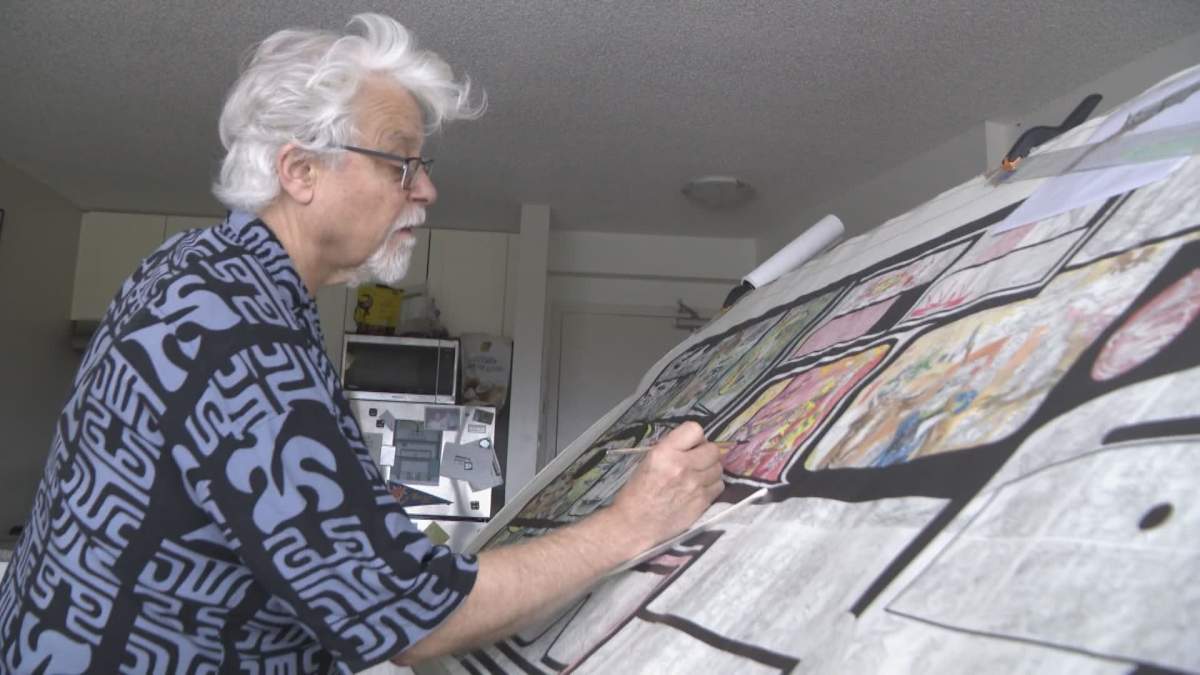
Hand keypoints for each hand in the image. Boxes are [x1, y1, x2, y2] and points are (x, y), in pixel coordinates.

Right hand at [609, 421, 723, 554]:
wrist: (634, 524)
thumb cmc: (637, 491)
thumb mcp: (648, 461)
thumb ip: (672, 449)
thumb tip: (693, 445)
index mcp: (665, 453)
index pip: (694, 430)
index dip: (695, 437)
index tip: (690, 445)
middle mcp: (682, 466)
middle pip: (713, 449)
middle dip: (706, 453)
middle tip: (697, 461)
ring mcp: (695, 485)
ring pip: (718, 468)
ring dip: (710, 470)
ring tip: (698, 477)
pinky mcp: (702, 502)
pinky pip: (719, 486)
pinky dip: (712, 486)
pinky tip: (699, 490)